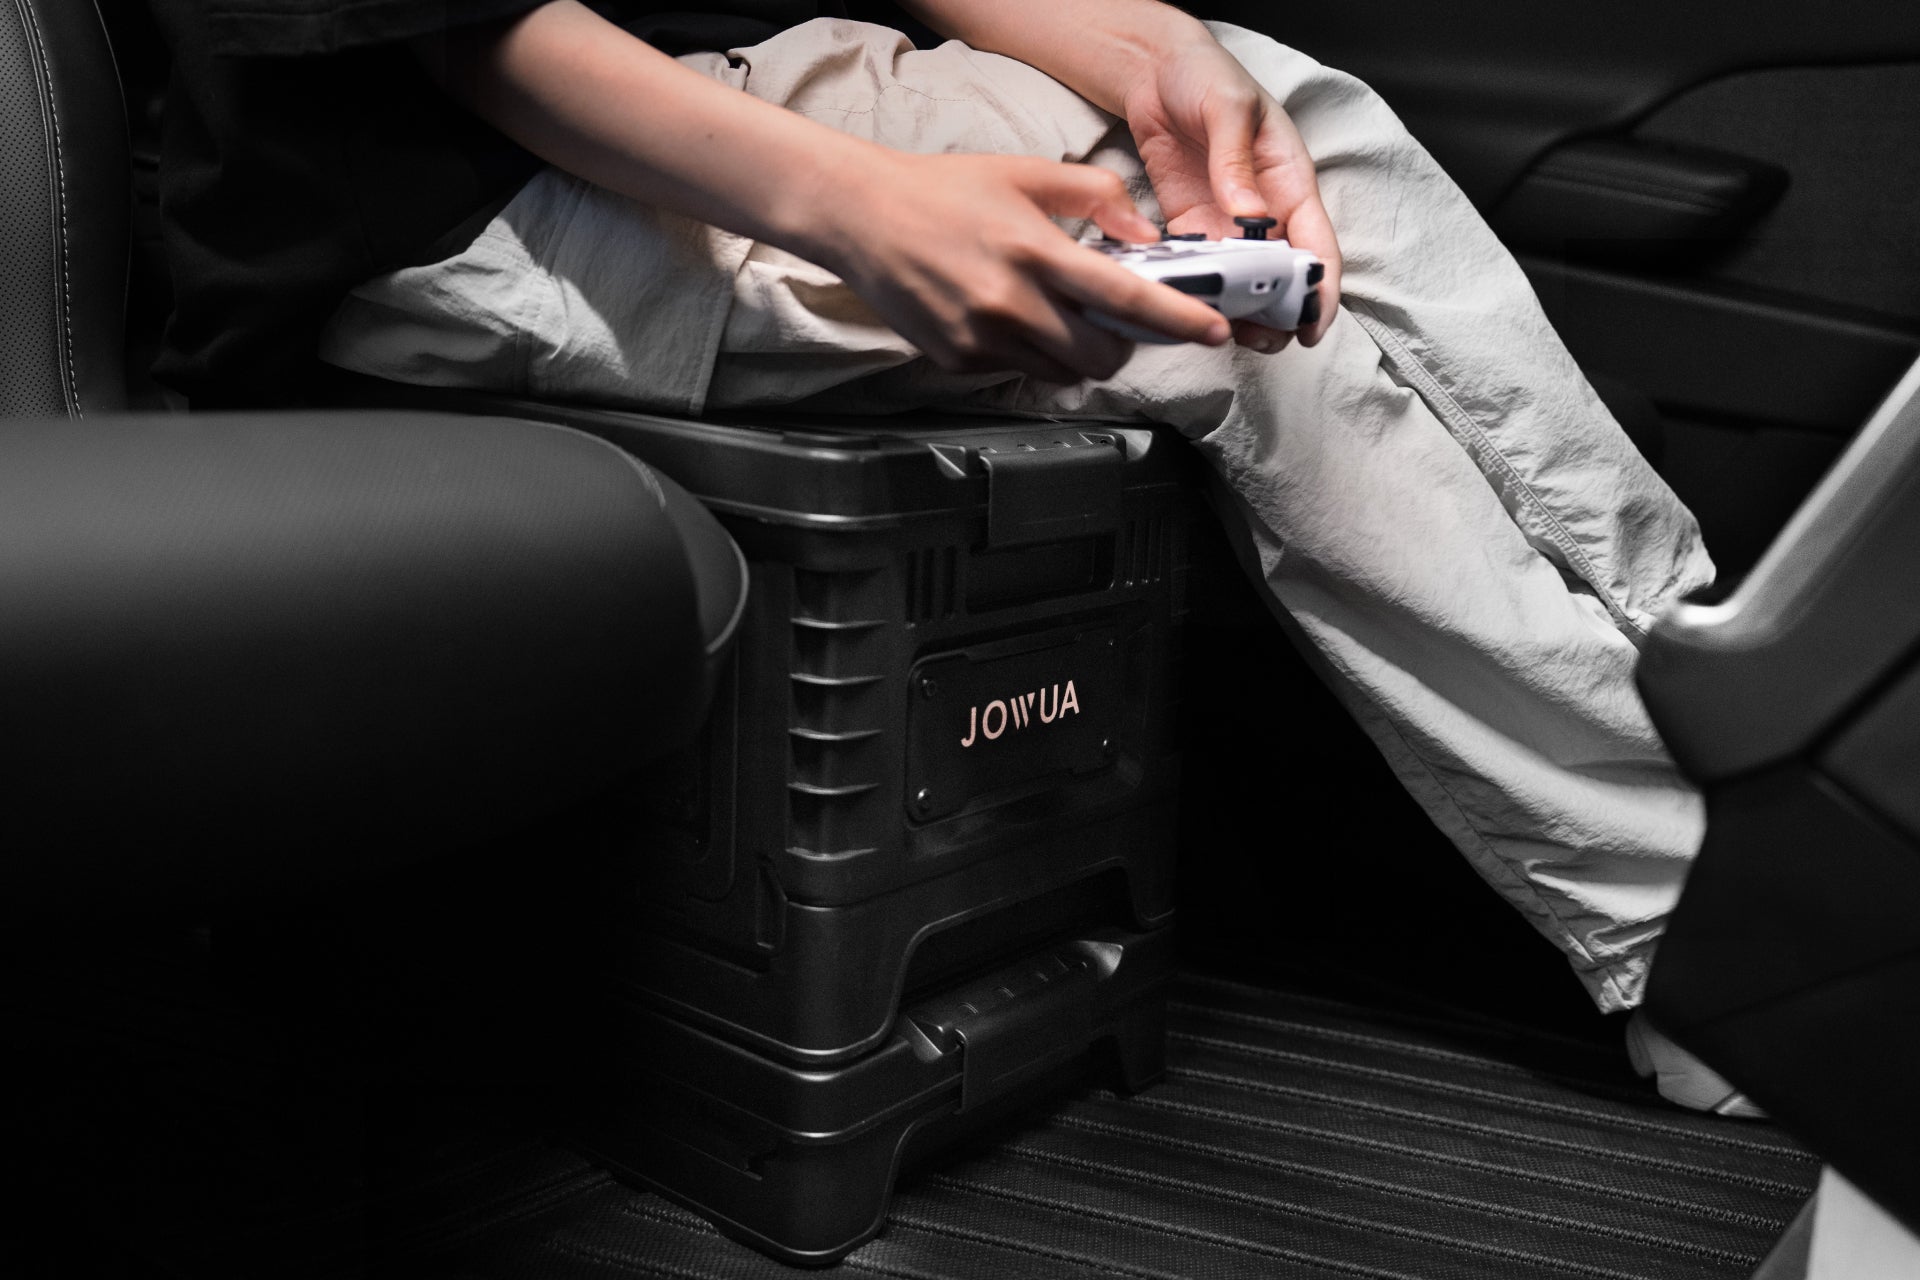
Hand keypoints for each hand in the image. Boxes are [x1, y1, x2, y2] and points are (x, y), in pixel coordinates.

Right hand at [817, 151, 1230, 382]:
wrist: (861, 216)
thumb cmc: (944, 190)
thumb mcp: (1027, 174)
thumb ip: (1096, 196)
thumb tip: (1145, 234)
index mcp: (1035, 251)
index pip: (1124, 298)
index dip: (1177, 319)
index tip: (1214, 330)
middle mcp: (1010, 304)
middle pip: (1101, 358)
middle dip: (1122, 347)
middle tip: (1118, 324)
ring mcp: (982, 339)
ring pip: (1062, 374)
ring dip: (1077, 354)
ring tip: (1058, 317)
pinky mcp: (958, 360)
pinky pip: (1018, 373)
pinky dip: (1031, 354)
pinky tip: (1011, 318)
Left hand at [1121, 32, 1342, 351]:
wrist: (1156, 71)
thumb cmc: (1207, 76)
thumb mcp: (1228, 108)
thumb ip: (1236, 161)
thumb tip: (1248, 215)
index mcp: (1290, 181)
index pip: (1318, 245)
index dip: (1320, 290)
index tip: (1312, 326)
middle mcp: (1265, 210)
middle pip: (1283, 277)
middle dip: (1278, 315)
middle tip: (1260, 339)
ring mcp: (1226, 223)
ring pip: (1243, 284)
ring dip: (1237, 312)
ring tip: (1222, 330)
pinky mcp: (1190, 227)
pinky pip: (1199, 269)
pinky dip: (1197, 291)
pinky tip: (1186, 307)